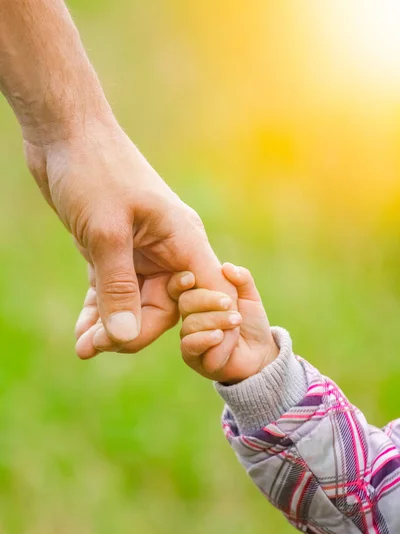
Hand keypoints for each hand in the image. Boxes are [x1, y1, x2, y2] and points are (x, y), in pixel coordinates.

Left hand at [24, 117, 238, 360]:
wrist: (64, 134)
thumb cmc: (94, 170)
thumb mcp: (106, 232)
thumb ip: (118, 287)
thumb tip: (126, 338)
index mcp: (183, 240)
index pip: (207, 294)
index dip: (205, 326)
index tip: (193, 357)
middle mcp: (167, 250)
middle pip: (165, 307)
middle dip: (134, 331)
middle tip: (97, 346)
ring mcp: (140, 253)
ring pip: (135, 304)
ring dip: (111, 327)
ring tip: (83, 346)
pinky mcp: (114, 252)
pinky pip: (112, 292)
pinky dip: (98, 312)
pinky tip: (81, 332)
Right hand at [168, 263, 278, 382]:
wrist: (260, 353)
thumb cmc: (251, 323)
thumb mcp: (250, 297)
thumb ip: (242, 279)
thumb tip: (227, 267)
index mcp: (198, 299)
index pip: (180, 286)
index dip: (180, 281)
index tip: (191, 278)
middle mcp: (189, 317)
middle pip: (186, 302)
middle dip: (209, 301)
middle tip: (230, 304)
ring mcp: (189, 337)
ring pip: (190, 324)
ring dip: (215, 321)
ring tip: (235, 323)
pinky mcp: (192, 357)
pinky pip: (190, 345)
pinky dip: (206, 339)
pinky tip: (220, 336)